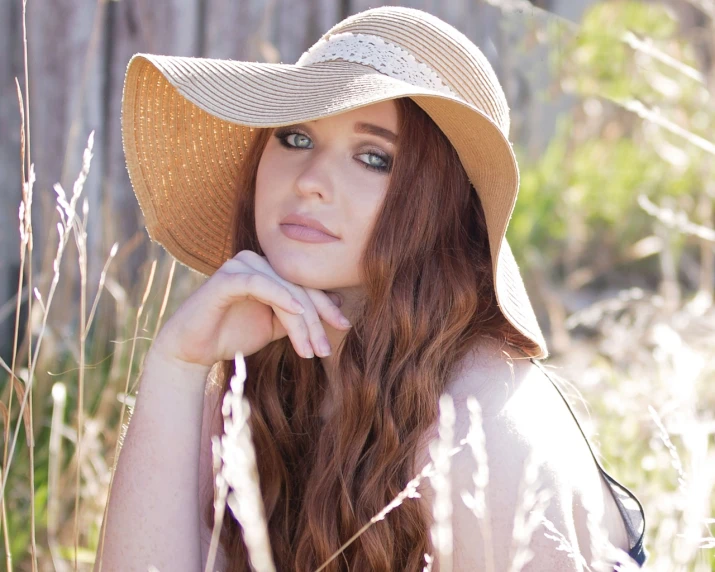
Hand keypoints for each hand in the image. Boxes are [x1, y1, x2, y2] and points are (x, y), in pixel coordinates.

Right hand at [151, 250, 351, 366]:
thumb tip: (336, 303)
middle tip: (326, 349)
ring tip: (310, 350)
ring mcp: (240, 267)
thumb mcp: (275, 326)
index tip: (344, 327)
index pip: (304, 286)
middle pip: (298, 288)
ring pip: (284, 289)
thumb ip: (299, 314)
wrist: (193, 351)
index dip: (326, 306)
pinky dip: (280, 296)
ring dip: (301, 322)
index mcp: (268, 271)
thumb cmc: (232, 336)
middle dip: (316, 320)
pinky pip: (259, 283)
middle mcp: (256, 263)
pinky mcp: (226, 277)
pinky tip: (296, 313)